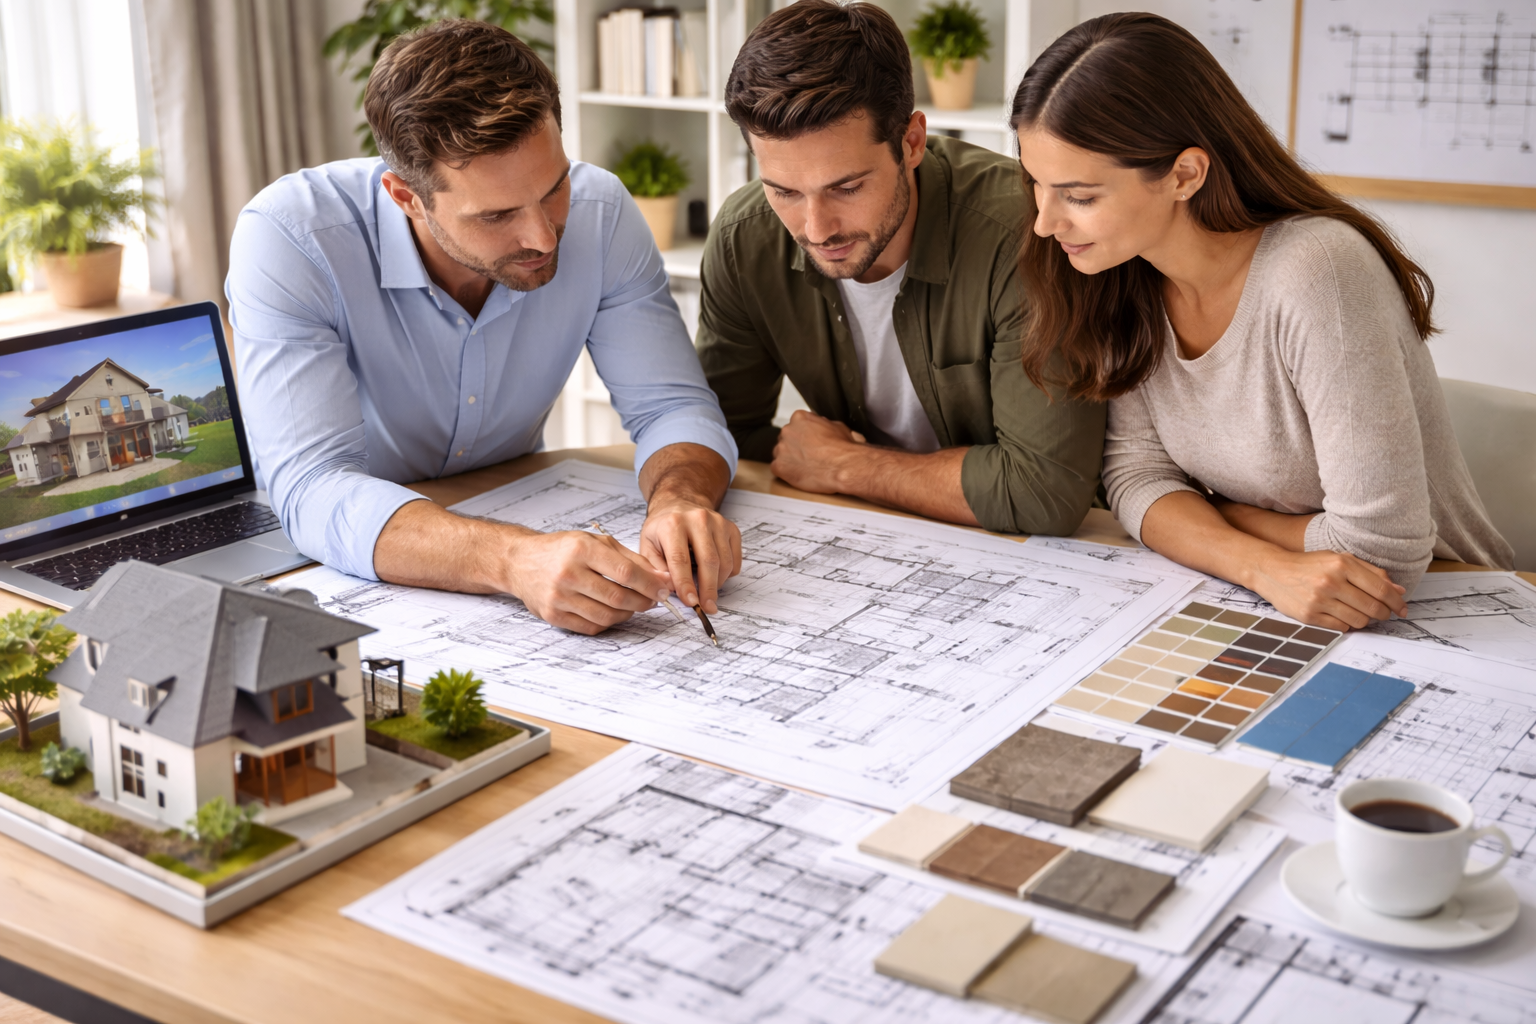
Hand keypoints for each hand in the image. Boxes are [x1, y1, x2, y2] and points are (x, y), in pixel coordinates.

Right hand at [503, 530, 670, 634]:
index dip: (649, 584)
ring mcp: (558, 597)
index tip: (663, 589)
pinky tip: (613, 613)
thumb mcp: (595, 543)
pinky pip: (590, 627)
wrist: (520, 561)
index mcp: (581, 550)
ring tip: (633, 606)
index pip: (625, 572)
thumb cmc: (561, 550)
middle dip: (642, 602)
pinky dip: (608, 623)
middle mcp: (568, 574)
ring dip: (627, 614)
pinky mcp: (552, 615)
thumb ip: (630, 558)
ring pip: (606, 616)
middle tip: (652, 600)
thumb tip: (661, 578)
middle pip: (617, 597)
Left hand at [640, 498, 742, 612]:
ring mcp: (718, 522)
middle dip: (708, 589)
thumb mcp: (648, 545)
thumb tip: (670, 590)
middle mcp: (698, 519)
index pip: (680, 559)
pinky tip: (714, 575)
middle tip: (706, 607)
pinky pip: (735, 560)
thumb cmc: (663, 528)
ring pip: (725, 562)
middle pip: (709, 561)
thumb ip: (656, 569)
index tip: (690, 602)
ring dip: (717, 583)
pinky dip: (727, 574)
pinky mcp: (731, 528)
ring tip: (706, 590)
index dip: (686, 584)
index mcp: (673, 524)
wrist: (679, 503)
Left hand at [771, 410, 863, 492]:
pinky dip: (786, 472)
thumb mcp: (837, 426)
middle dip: (795, 446)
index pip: (797, 424)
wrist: (842, 466)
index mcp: (800, 418)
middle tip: (809, 456)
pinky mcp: (778, 466)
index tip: (811, 442)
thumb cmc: (842, 448)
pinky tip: (800, 474)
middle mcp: (787, 430)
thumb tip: (822, 426)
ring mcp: (781, 448)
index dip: (805, 435)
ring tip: (806, 466)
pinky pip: (777, 468)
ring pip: (780, 453)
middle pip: (787, 438)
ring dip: (790, 459)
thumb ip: (822, 424)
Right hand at [1248, 549, 1407, 630]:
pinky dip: (1347, 624)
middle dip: (1384, 614)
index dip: (1397, 602)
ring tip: (1361, 613)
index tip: (1403, 609)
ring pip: (1359, 620)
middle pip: (1372, 607)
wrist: (1272, 571)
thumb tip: (1398, 590)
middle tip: (1384, 614)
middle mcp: (1330, 582)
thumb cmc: (1310, 565)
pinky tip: (1343, 615)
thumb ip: (1370, 572)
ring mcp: (1318, 600)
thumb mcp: (1339, 560)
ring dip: (1366, 620)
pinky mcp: (1308, 615)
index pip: (1380, 589)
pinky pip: (1341, 627)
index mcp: (1341, 564)